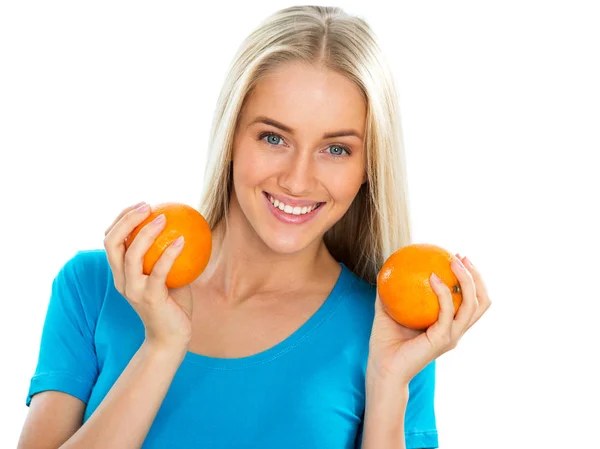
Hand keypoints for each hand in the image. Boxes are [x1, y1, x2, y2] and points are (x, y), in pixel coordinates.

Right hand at [103, 201, 192, 351]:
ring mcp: (133, 290)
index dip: (121, 218)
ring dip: (146, 233)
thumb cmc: (172, 304)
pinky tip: (182, 240)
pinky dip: (170, 253)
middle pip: (112, 243)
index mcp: (121, 273)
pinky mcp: (150, 299)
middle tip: (148, 206)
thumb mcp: (168, 275)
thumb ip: (167, 254)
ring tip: (164, 218)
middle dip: (126, 220)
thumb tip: (184, 225)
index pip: (111, 239)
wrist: (171, 338)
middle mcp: (121, 280)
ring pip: (131, 255)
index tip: (142, 204)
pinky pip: (159, 272)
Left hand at [367, 254, 490, 383]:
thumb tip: (387, 267)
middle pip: (481, 302)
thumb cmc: (385, 342)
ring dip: (466, 280)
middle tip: (460, 257)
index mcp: (449, 325)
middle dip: (477, 276)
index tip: (457, 258)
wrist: (382, 368)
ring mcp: (451, 336)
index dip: (472, 279)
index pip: (472, 301)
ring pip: (472, 306)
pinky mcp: (442, 340)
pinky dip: (443, 293)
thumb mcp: (388, 310)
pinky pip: (447, 312)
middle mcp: (455, 331)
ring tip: (453, 261)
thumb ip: (390, 292)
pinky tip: (433, 277)